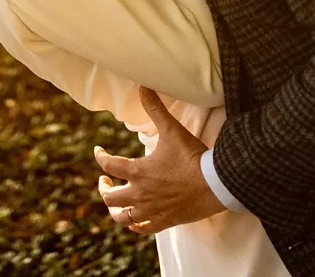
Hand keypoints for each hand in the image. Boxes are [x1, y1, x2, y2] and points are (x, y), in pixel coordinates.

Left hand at [96, 87, 223, 234]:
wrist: (215, 183)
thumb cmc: (193, 156)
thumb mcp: (172, 130)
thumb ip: (155, 109)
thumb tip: (143, 86)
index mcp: (138, 171)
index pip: (109, 164)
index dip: (100, 156)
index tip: (98, 151)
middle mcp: (140, 193)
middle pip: (110, 197)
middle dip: (104, 188)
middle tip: (106, 180)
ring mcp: (151, 210)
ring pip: (122, 218)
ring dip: (116, 210)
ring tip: (116, 203)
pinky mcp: (165, 221)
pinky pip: (143, 228)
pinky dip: (135, 225)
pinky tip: (134, 221)